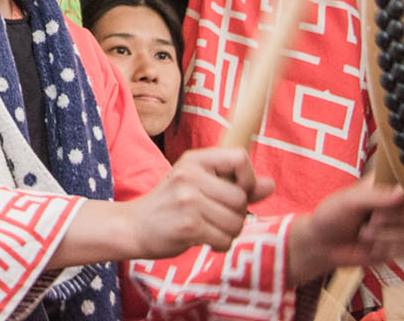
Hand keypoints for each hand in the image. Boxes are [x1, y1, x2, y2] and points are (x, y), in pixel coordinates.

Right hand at [124, 147, 272, 258]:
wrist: (133, 226)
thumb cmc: (169, 205)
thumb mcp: (198, 185)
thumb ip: (235, 184)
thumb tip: (271, 185)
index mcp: (194, 160)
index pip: (239, 158)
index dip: (247, 178)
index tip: (237, 191)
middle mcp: (190, 175)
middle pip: (241, 197)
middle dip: (236, 214)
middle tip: (216, 218)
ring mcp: (188, 200)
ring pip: (236, 221)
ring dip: (228, 232)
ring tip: (209, 229)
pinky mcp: (188, 225)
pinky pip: (225, 239)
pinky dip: (220, 245)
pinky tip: (204, 240)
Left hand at [286, 177, 403, 283]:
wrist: (324, 245)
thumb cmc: (333, 216)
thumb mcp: (349, 201)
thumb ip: (376, 197)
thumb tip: (403, 192)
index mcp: (386, 184)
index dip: (398, 200)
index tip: (377, 208)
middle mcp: (400, 203)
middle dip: (385, 222)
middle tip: (367, 220)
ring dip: (383, 238)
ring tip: (364, 233)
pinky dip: (385, 250)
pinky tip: (371, 246)